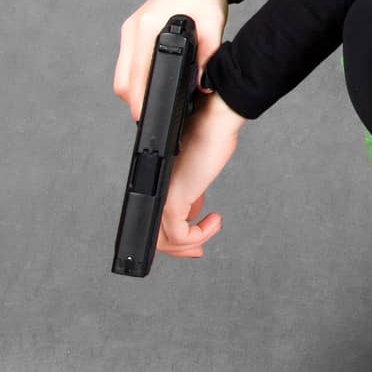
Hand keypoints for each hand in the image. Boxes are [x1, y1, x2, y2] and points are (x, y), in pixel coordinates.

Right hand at [115, 0, 238, 122]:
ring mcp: (131, 30)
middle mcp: (133, 28)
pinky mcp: (136, 32)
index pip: (135, 75)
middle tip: (156, 119)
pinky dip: (137, 78)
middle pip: (122, 80)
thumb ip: (207, 55)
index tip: (147, 120)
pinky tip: (155, 87)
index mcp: (147, 26)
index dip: (139, 101)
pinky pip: (129, 63)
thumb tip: (202, 86)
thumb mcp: (213, 24)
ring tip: (157, 107)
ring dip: (135, 91)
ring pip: (124, 73)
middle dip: (135, 102)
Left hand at [156, 88, 247, 258]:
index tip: (194, 243)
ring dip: (192, 243)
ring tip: (211, 228)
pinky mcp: (173, 199)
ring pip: (165, 241)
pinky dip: (199, 235)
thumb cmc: (211, 138)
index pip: (156, 222)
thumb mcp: (199, 173)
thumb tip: (192, 211)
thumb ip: (192, 193)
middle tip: (199, 249)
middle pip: (156, 238)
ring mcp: (163, 195)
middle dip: (181, 249)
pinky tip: (213, 222)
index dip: (174, 239)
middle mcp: (157, 191)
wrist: (216, 122)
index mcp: (161, 184)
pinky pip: (179, 234)